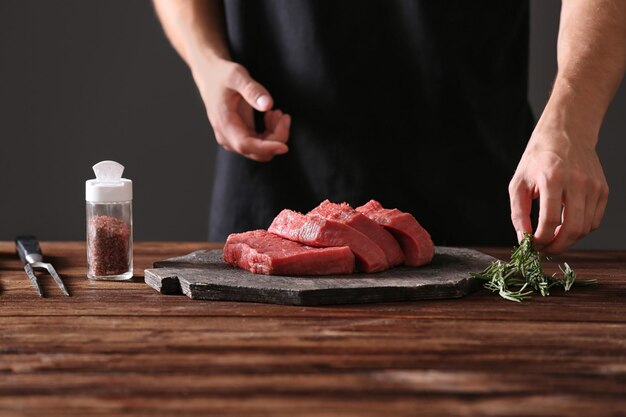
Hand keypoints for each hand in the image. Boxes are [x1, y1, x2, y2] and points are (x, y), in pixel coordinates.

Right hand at [191, 57, 290, 161]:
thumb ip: (252, 90)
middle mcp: (227, 137)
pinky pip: (260, 144)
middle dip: (276, 138)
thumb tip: (268, 104)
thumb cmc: (221, 75)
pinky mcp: (241, 136)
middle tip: (283, 115)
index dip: (266, 148)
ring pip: (261, 151)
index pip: (245, 145)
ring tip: (277, 112)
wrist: (210, 76)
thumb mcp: (236, 76)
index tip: (285, 146)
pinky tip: (271, 115)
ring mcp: (234, 139)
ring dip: (275, 135)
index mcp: (224, 123)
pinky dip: (271, 133)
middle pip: (257, 152)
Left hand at [508, 127, 608, 253]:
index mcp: (553, 178)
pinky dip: (580, 230)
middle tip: (544, 250)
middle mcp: (577, 182)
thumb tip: (523, 238)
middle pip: (572, 229)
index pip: (550, 221)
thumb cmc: (538, 157)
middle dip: (557, 247)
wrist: (566, 132)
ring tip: (552, 238)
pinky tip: (565, 226)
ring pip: (585, 228)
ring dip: (568, 240)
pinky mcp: (603, 190)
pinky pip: (594, 221)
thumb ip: (518, 212)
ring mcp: (594, 186)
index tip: (532, 245)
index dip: (540, 240)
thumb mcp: (518, 182)